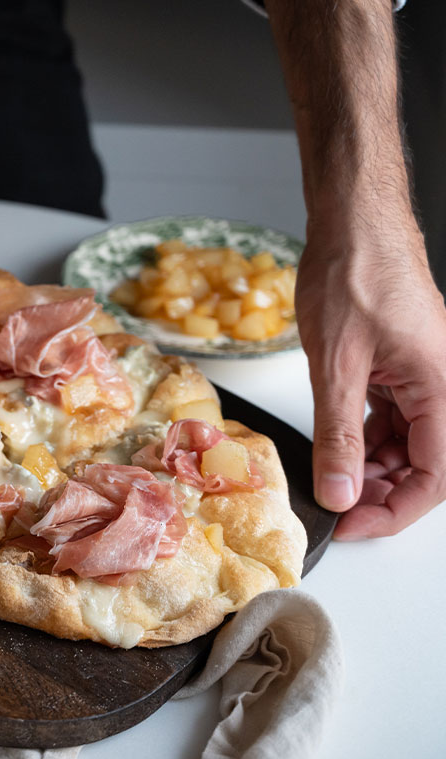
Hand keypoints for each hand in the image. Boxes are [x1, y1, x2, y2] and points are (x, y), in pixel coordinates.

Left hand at [296, 213, 445, 538]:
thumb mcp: (335, 366)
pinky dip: (365, 437)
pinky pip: (394, 417)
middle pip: (424, 463)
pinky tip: (337, 445)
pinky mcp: (403, 367)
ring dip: (370, 466)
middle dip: (380, 492)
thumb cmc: (354, 276)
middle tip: (335, 507)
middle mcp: (444, 385)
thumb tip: (338, 492)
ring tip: (329, 477)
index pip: (435, 476)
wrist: (354, 226)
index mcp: (443, 388)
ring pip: (407, 443)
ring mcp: (425, 376)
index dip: (394, 511)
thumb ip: (338, 435)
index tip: (353, 527)